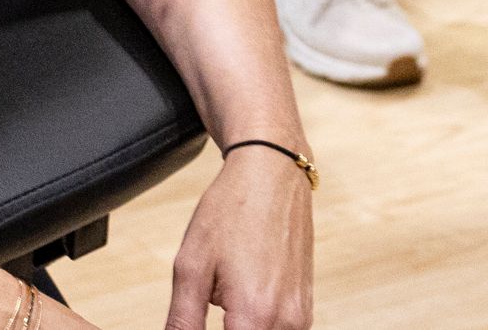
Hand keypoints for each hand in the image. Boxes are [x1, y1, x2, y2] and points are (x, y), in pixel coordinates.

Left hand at [166, 142, 315, 329]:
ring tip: (219, 308)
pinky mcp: (305, 309)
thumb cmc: (232, 210)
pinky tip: (237, 308)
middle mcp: (286, 323)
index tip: (191, 328)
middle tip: (202, 315)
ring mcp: (301, 317)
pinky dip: (257, 329)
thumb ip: (181, 322)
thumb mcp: (191, 266)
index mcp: (255, 317)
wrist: (273, 172)